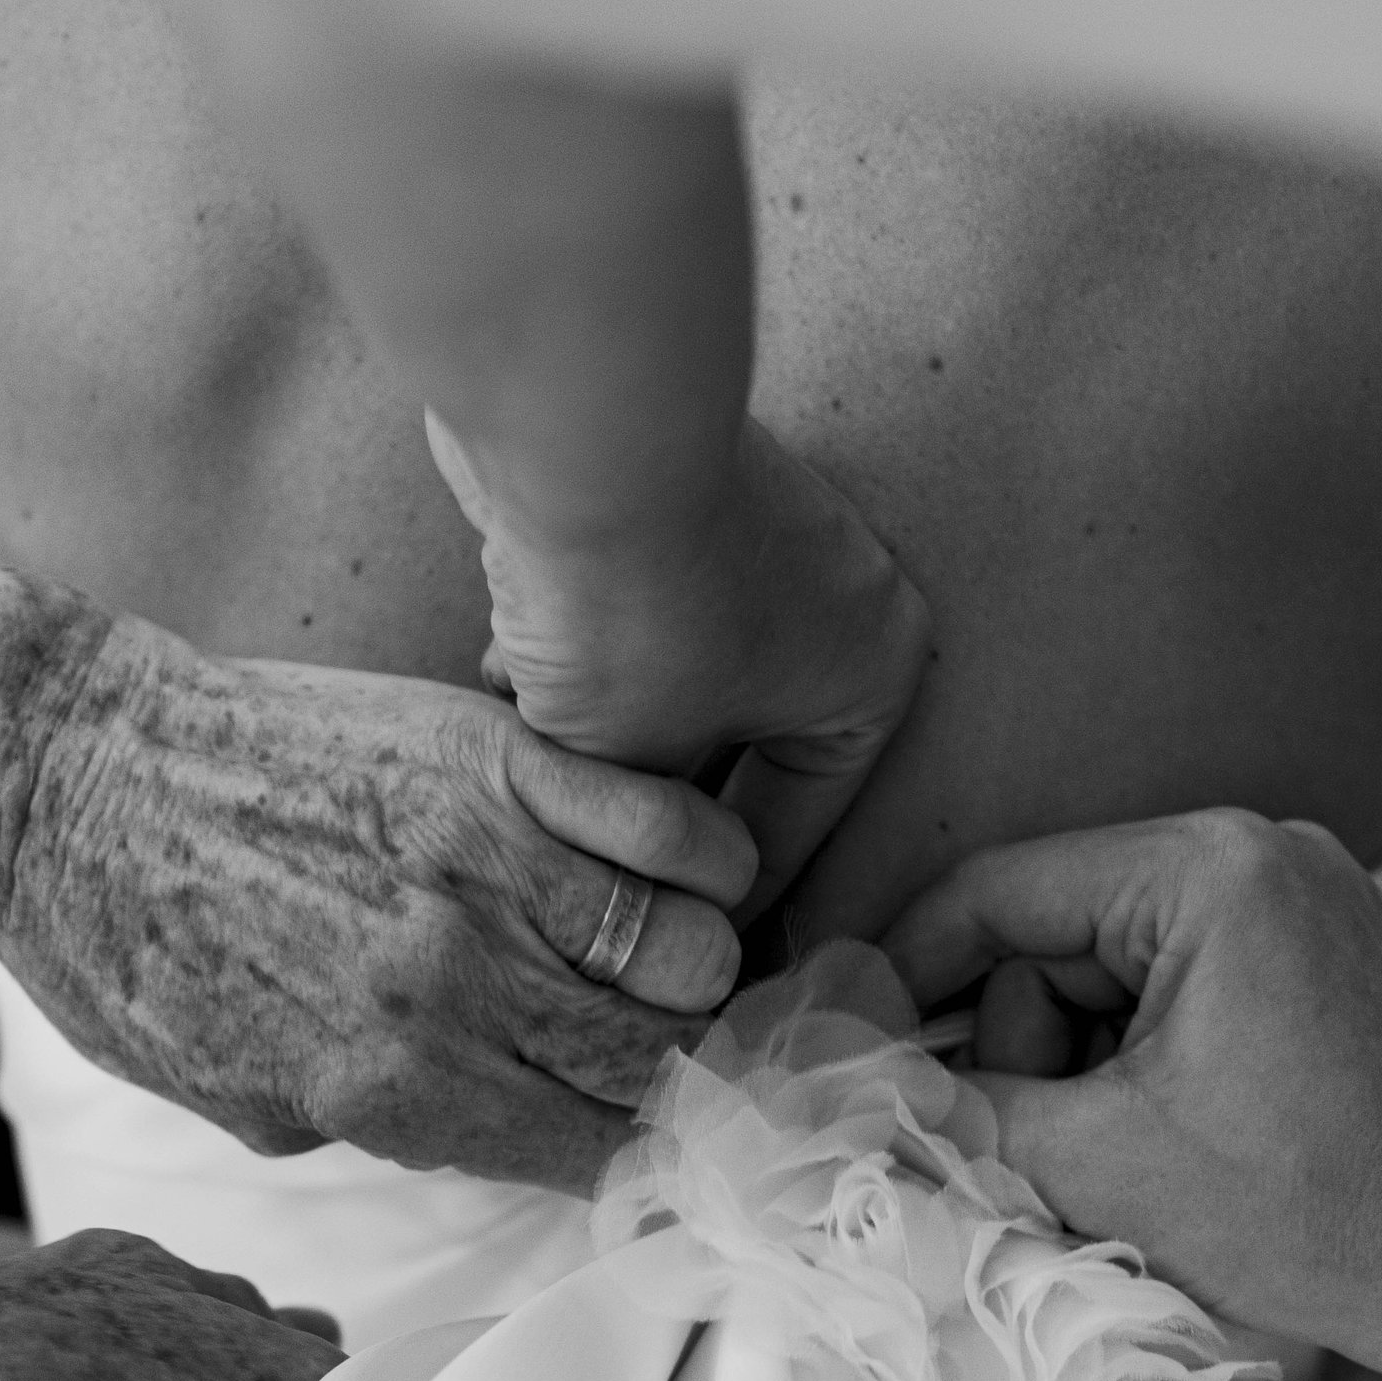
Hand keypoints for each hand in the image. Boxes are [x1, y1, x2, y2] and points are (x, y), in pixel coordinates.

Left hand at [0, 623, 757, 1190]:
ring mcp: (484, 868)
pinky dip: (705, 855)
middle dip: (692, 1068)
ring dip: (704, 965)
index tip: (670, 1133)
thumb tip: (483, 1132)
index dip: (655, 1157)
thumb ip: (378, 1126)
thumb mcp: (241, 1097)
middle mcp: (457, 991)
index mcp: (398, 1092)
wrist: (61, 776)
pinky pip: (673, 827)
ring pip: (695, 956)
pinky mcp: (494, 761)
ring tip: (670, 953)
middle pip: (663, 1065)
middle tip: (686, 1039)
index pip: (599, 1159)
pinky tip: (677, 863)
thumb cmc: (128, 943)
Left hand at [430, 412, 931, 915]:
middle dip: (648, 796)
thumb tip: (633, 883)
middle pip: (736, 746)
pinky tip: (510, 674)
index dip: (722, 898)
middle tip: (592, 864)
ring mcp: (767, 532)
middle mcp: (842, 601)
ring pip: (679, 677)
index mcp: (872, 678)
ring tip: (536, 764)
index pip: (793, 825)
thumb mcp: (639, 768)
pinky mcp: (682, 490)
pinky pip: (642, 605)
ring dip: (603, 723)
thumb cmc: (640, 615)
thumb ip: (647, 831)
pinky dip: (584, 646)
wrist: (583, 436)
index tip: (670, 944)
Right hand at [883, 809, 1381, 1365]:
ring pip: (1110, 969)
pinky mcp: (1318, 953)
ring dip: (1083, 1066)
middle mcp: (1264, 849)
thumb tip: (862, 1080)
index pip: (999, 889)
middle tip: (1050, 1148)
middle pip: (1054, 931)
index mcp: (1210, 867)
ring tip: (1125, 1163)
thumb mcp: (1098, 1161)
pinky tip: (1165, 1143)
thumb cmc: (1310, 1217)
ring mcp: (1302, 896)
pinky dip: (1141, 1064)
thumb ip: (963, 1103)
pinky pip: (1176, 986)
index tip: (850, 1040)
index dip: (905, 969)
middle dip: (1026, 1045)